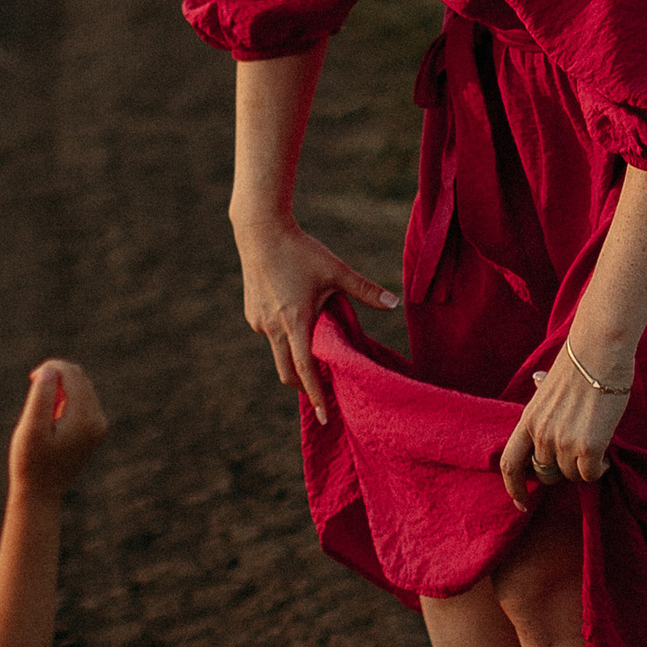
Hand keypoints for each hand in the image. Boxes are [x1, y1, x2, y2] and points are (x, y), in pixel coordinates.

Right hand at [8, 358, 107, 493]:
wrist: (40, 493)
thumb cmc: (30, 461)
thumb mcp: (31, 428)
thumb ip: (41, 396)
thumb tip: (51, 369)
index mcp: (85, 417)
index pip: (72, 373)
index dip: (51, 368)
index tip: (31, 378)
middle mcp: (98, 419)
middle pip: (79, 377)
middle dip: (55, 378)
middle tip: (35, 397)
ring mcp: (99, 426)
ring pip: (80, 387)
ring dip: (59, 390)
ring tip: (43, 413)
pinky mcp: (94, 430)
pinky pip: (82, 401)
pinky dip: (65, 401)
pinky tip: (51, 420)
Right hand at [232, 214, 392, 422]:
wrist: (259, 230)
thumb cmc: (301, 250)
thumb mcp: (337, 270)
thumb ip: (365, 290)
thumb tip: (394, 302)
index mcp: (296, 322)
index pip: (306, 370)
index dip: (316, 395)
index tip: (325, 416)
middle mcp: (274, 328)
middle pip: (288, 372)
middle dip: (304, 386)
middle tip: (321, 395)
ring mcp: (260, 322)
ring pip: (278, 352)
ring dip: (294, 359)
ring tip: (313, 354)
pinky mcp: (252, 313)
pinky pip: (270, 334)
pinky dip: (284, 338)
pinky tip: (295, 321)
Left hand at [499, 348, 631, 508]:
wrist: (600, 353)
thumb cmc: (580, 363)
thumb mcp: (550, 383)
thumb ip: (542, 396)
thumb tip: (536, 381)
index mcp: (528, 420)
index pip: (510, 464)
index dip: (513, 487)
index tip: (521, 503)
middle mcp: (541, 434)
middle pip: (546, 475)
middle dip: (561, 473)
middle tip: (578, 459)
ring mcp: (563, 442)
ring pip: (571, 475)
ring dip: (583, 468)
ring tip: (596, 447)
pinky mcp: (588, 447)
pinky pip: (590, 475)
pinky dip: (599, 470)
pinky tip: (605, 455)